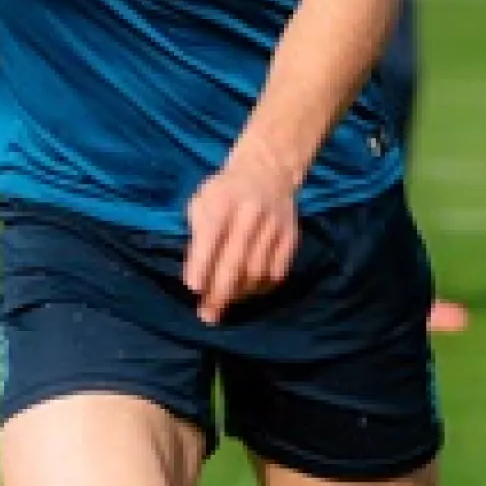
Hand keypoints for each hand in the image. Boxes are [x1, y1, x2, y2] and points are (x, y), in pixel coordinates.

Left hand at [184, 148, 301, 325]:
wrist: (268, 171)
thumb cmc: (224, 192)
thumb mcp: (202, 201)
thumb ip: (198, 234)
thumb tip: (197, 276)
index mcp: (223, 200)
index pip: (211, 236)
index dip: (202, 264)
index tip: (194, 289)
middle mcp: (251, 213)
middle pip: (236, 261)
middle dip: (220, 292)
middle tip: (208, 314)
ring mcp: (274, 226)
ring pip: (257, 272)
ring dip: (239, 295)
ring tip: (225, 306)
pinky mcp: (291, 237)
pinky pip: (277, 272)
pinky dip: (260, 289)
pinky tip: (247, 293)